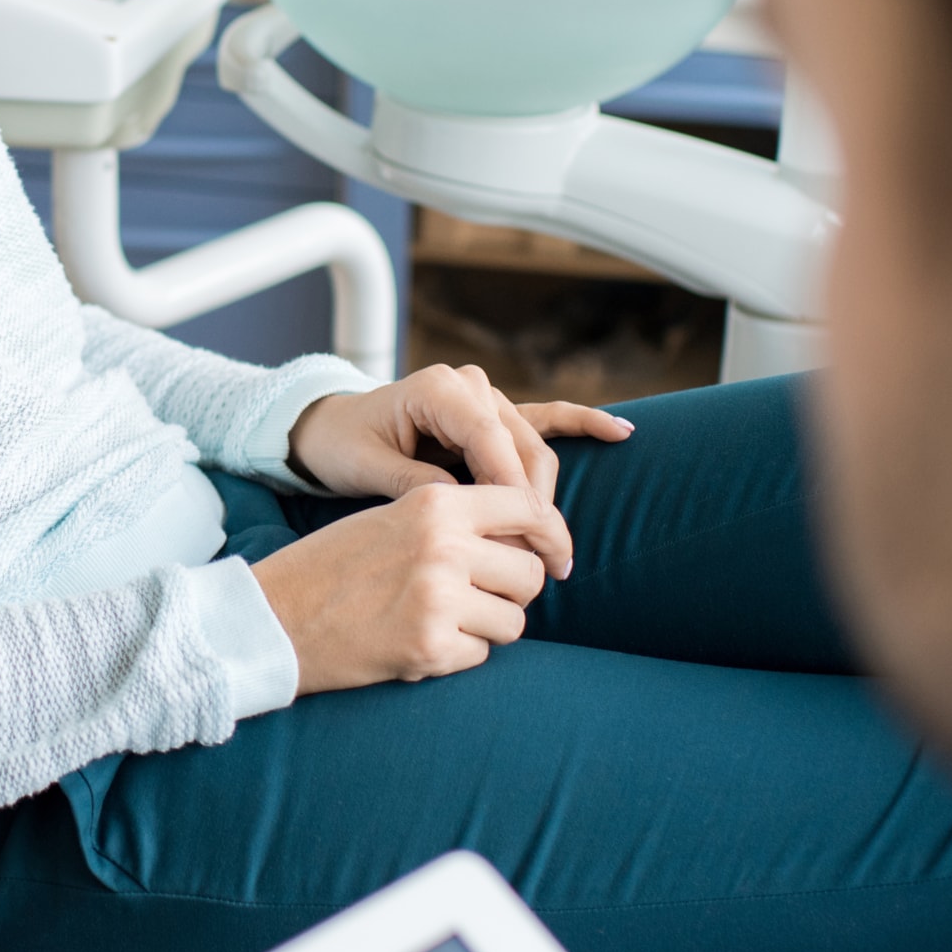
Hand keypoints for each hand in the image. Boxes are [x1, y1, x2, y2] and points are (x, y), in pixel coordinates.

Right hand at [249, 482, 566, 693]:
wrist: (273, 616)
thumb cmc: (333, 567)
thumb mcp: (392, 519)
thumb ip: (456, 523)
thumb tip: (529, 545)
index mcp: (434, 504)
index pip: (527, 509)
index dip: (552, 535)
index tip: (558, 557)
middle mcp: (443, 546)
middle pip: (530, 573)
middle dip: (513, 591)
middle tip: (479, 599)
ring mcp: (439, 598)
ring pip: (514, 620)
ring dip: (489, 627)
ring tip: (442, 621)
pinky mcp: (430, 647)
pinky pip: (480, 655)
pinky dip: (458, 655)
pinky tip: (416, 643)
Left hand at [289, 366, 634, 547]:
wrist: (330, 427)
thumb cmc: (344, 447)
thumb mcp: (369, 469)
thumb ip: (418, 486)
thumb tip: (465, 516)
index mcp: (440, 389)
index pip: (492, 445)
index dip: (512, 498)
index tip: (524, 547)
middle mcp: (471, 385)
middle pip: (524, 452)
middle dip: (537, 511)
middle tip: (547, 566)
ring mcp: (487, 397)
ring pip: (537, 451)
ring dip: (547, 501)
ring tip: (558, 551)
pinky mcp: (495, 415)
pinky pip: (547, 419)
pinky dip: (580, 424)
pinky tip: (621, 433)